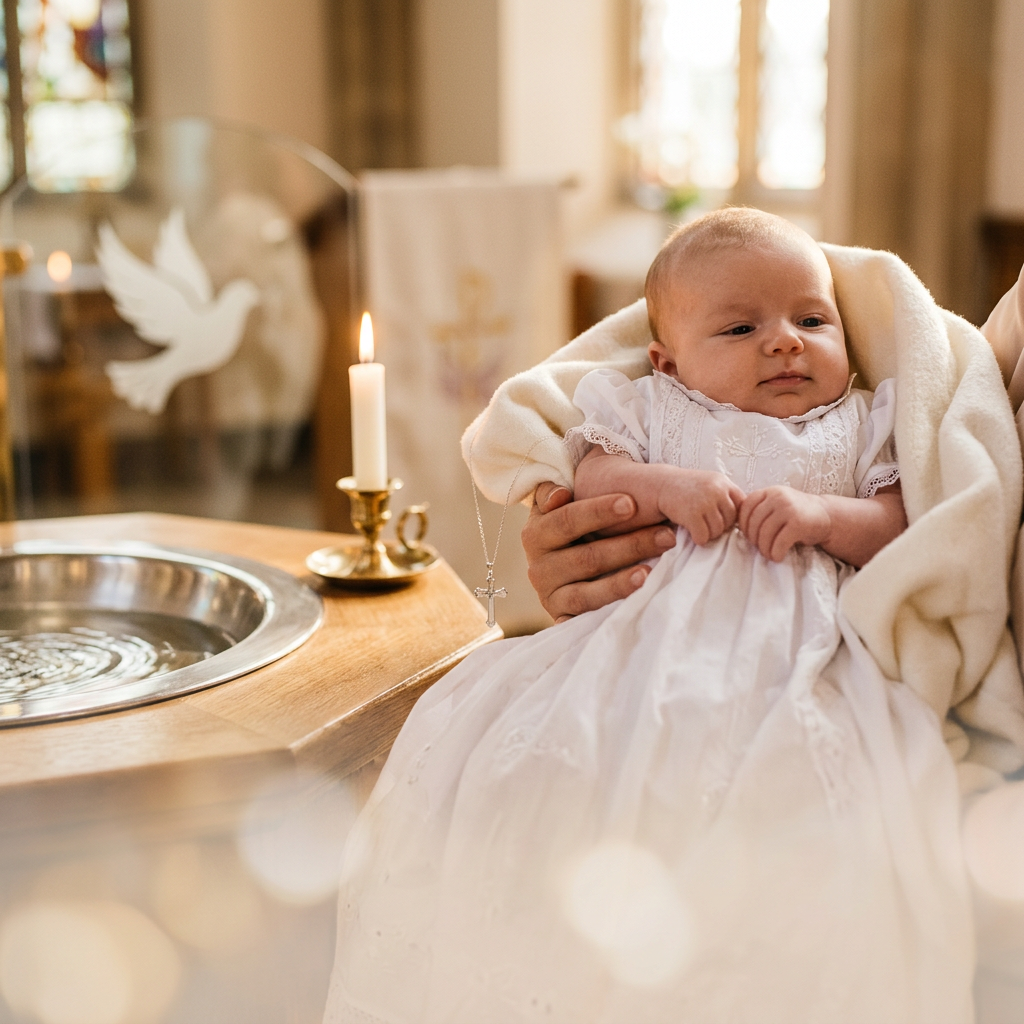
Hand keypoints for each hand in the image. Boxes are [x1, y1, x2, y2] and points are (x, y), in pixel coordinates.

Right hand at [522, 482, 677, 621]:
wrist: (553, 570)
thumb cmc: (567, 529)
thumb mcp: (553, 508)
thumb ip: (551, 493)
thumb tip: (559, 495)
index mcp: (535, 535)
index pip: (567, 520)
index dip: (598, 512)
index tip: (632, 503)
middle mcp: (538, 569)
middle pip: (587, 557)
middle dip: (629, 545)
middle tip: (666, 536)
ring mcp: (550, 598)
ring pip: (587, 594)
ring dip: (620, 583)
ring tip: (651, 573)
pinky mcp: (563, 620)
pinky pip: (588, 620)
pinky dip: (611, 612)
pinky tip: (636, 603)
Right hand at [659, 470, 744, 544]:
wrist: (661, 485)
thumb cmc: (688, 489)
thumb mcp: (711, 484)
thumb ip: (728, 496)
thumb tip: (747, 520)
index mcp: (724, 482)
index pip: (742, 507)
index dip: (734, 518)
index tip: (722, 520)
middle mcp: (717, 490)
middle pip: (730, 522)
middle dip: (719, 526)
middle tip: (705, 522)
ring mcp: (705, 502)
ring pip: (717, 531)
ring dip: (708, 533)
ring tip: (697, 525)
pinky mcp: (692, 514)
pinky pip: (703, 537)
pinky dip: (697, 538)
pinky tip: (691, 530)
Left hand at [738, 486, 829, 560]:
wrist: (827, 515)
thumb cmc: (796, 514)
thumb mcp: (775, 505)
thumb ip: (759, 510)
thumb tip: (736, 528)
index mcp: (768, 492)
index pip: (745, 508)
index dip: (743, 525)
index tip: (749, 536)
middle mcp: (777, 497)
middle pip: (754, 523)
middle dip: (754, 540)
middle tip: (761, 548)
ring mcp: (788, 508)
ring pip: (765, 534)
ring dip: (764, 549)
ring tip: (769, 554)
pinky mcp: (798, 523)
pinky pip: (779, 542)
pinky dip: (775, 553)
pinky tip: (778, 556)